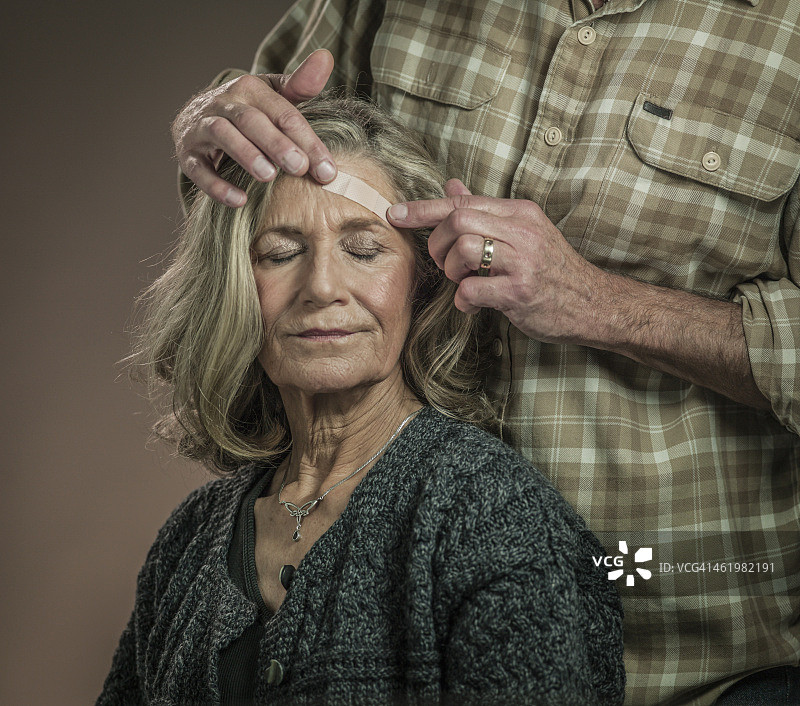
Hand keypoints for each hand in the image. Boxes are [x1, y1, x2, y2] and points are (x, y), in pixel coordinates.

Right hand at [172, 49, 337, 206]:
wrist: (197, 118)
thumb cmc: (248, 109)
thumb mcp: (273, 94)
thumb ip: (300, 84)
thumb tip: (326, 57)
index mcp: (250, 88)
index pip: (283, 114)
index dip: (307, 141)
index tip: (327, 169)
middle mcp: (224, 103)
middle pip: (251, 121)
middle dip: (276, 143)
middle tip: (299, 167)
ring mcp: (202, 127)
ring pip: (222, 136)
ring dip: (246, 155)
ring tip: (268, 176)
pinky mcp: (187, 153)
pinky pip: (198, 168)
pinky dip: (216, 185)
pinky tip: (239, 200)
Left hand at [387, 179, 604, 343]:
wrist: (594, 304)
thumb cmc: (552, 270)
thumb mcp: (523, 232)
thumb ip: (485, 211)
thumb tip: (450, 185)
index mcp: (518, 213)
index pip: (461, 201)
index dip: (422, 208)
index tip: (394, 214)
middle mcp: (521, 231)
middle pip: (457, 220)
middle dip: (437, 244)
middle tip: (445, 263)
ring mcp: (523, 261)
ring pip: (463, 250)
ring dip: (451, 271)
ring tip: (464, 282)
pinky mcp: (520, 292)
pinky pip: (472, 289)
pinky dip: (463, 300)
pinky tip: (473, 304)